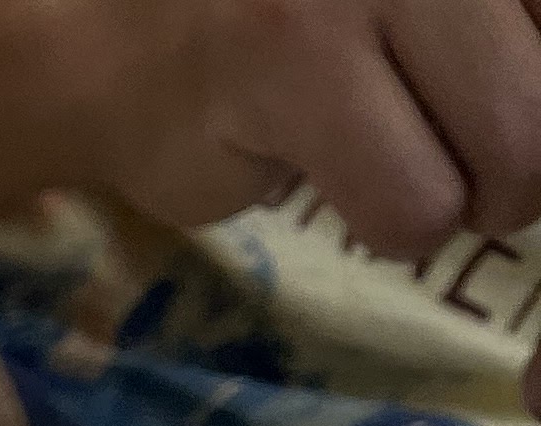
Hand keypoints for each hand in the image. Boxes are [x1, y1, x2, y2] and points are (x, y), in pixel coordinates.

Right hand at [115, 0, 540, 258]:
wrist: (114, 36)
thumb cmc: (301, 18)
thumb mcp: (448, 9)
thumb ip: (521, 41)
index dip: (533, 104)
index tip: (492, 114)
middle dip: (519, 169)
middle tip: (455, 154)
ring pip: (505, 164)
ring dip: (450, 200)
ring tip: (384, 153)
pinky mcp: (293, 57)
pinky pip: (408, 206)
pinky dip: (377, 218)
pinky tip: (315, 158)